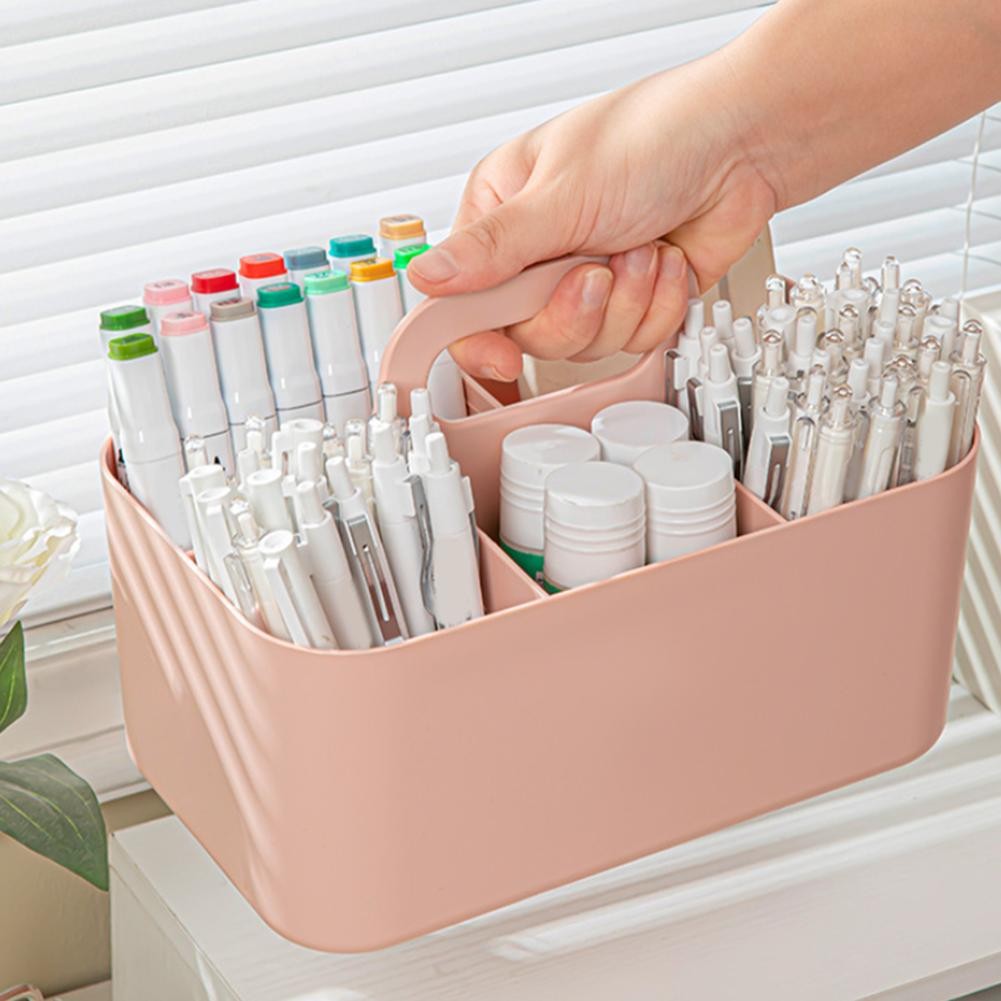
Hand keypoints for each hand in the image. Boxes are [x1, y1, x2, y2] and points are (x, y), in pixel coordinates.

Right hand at [407, 56, 779, 380]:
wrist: (743, 143)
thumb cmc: (655, 136)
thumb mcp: (562, 193)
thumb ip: (493, 248)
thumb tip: (427, 277)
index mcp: (503, 216)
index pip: (463, 300)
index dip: (477, 339)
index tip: (501, 359)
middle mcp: (540, 253)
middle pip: (529, 334)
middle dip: (575, 308)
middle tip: (596, 268)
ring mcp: (588, 280)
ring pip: (584, 343)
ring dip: (625, 300)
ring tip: (641, 245)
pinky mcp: (634, 300)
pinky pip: (633, 340)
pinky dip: (658, 304)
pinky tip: (665, 259)